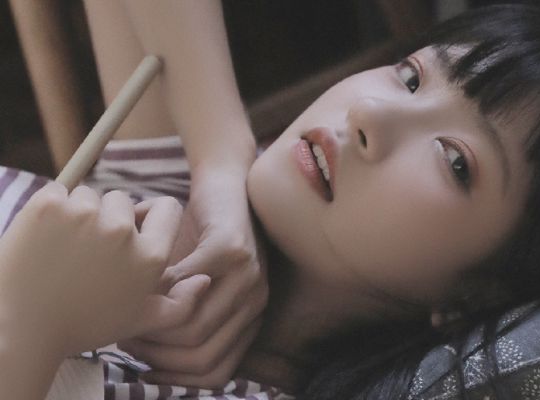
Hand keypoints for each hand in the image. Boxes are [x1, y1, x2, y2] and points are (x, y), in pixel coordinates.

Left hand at [0, 182, 210, 358]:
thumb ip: (179, 304)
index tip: (135, 228)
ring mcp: (84, 215)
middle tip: (90, 249)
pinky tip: (46, 237)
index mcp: (149, 255)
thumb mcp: (138, 321)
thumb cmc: (81, 325)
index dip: (151, 216)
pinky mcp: (49, 205)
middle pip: (123, 201)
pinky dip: (53, 208)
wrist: (17, 327)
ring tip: (66, 247)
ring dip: (80, 213)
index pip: (167, 208)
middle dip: (110, 218)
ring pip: (90, 196)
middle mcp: (122, 231)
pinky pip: (60, 191)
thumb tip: (204, 280)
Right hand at [119, 170, 268, 387]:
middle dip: (157, 357)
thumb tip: (148, 366)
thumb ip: (182, 322)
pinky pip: (184, 285)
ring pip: (195, 328)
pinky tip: (141, 281)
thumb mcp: (195, 288)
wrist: (223, 185)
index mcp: (248, 318)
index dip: (175, 379)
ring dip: (153, 326)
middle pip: (203, 358)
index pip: (216, 373)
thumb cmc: (201, 240)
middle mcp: (255, 301)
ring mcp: (247, 275)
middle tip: (128, 339)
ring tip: (130, 314)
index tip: (143, 369)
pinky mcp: (231, 248)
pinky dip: (156, 288)